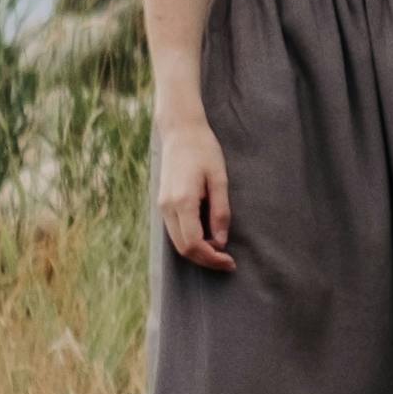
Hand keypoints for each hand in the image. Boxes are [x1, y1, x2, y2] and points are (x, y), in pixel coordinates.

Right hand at [153, 117, 234, 273]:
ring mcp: (162, 205)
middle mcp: (167, 206)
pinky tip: (208, 238)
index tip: (230, 261)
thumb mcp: (219, 178)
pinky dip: (190, 241)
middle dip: (206, 260)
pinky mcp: (163, 203)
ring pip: (177, 242)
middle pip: (183, 248)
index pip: (193, 244)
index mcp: (182, 201)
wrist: (180, 131)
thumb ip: (220, 211)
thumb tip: (221, 241)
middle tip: (228, 261)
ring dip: (198, 252)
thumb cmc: (203, 150)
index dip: (212, 258)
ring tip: (220, 251)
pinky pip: (175, 231)